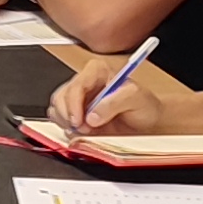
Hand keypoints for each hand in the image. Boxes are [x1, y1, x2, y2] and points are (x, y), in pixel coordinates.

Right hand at [45, 58, 171, 134]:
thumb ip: (114, 103)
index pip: (76, 85)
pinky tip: (82, 132)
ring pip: (57, 109)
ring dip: (68, 124)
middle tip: (85, 129)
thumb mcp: (136, 99)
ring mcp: (77, 98)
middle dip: (70, 117)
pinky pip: (59, 120)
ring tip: (87, 131)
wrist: (145, 122)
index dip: (74, 104)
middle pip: (62, 97)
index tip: (79, 121)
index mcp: (97, 71)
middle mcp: (84, 82)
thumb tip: (92, 115)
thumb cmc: (143, 106)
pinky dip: (67, 129)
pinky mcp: (74, 112)